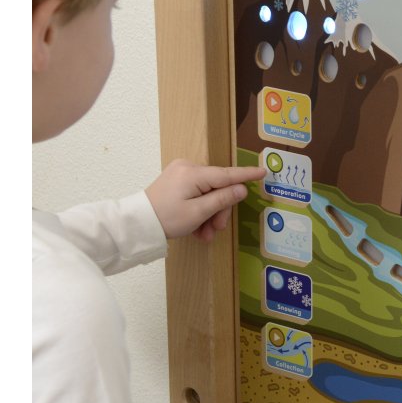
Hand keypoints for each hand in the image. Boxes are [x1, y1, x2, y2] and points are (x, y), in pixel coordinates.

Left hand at [145, 159, 265, 241]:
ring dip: (209, 214)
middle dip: (219, 210)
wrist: (138, 224)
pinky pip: (196, 193)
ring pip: (207, 193)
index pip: (227, 174)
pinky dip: (199, 210)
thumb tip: (241, 189)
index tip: (263, 171)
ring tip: (204, 235)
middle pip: (217, 187)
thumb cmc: (167, 219)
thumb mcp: (198, 213)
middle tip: (216, 230)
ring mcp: (180, 173)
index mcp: (193, 173)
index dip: (246, 175)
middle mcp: (187, 167)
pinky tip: (197, 228)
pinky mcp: (176, 181)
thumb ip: (222, 199)